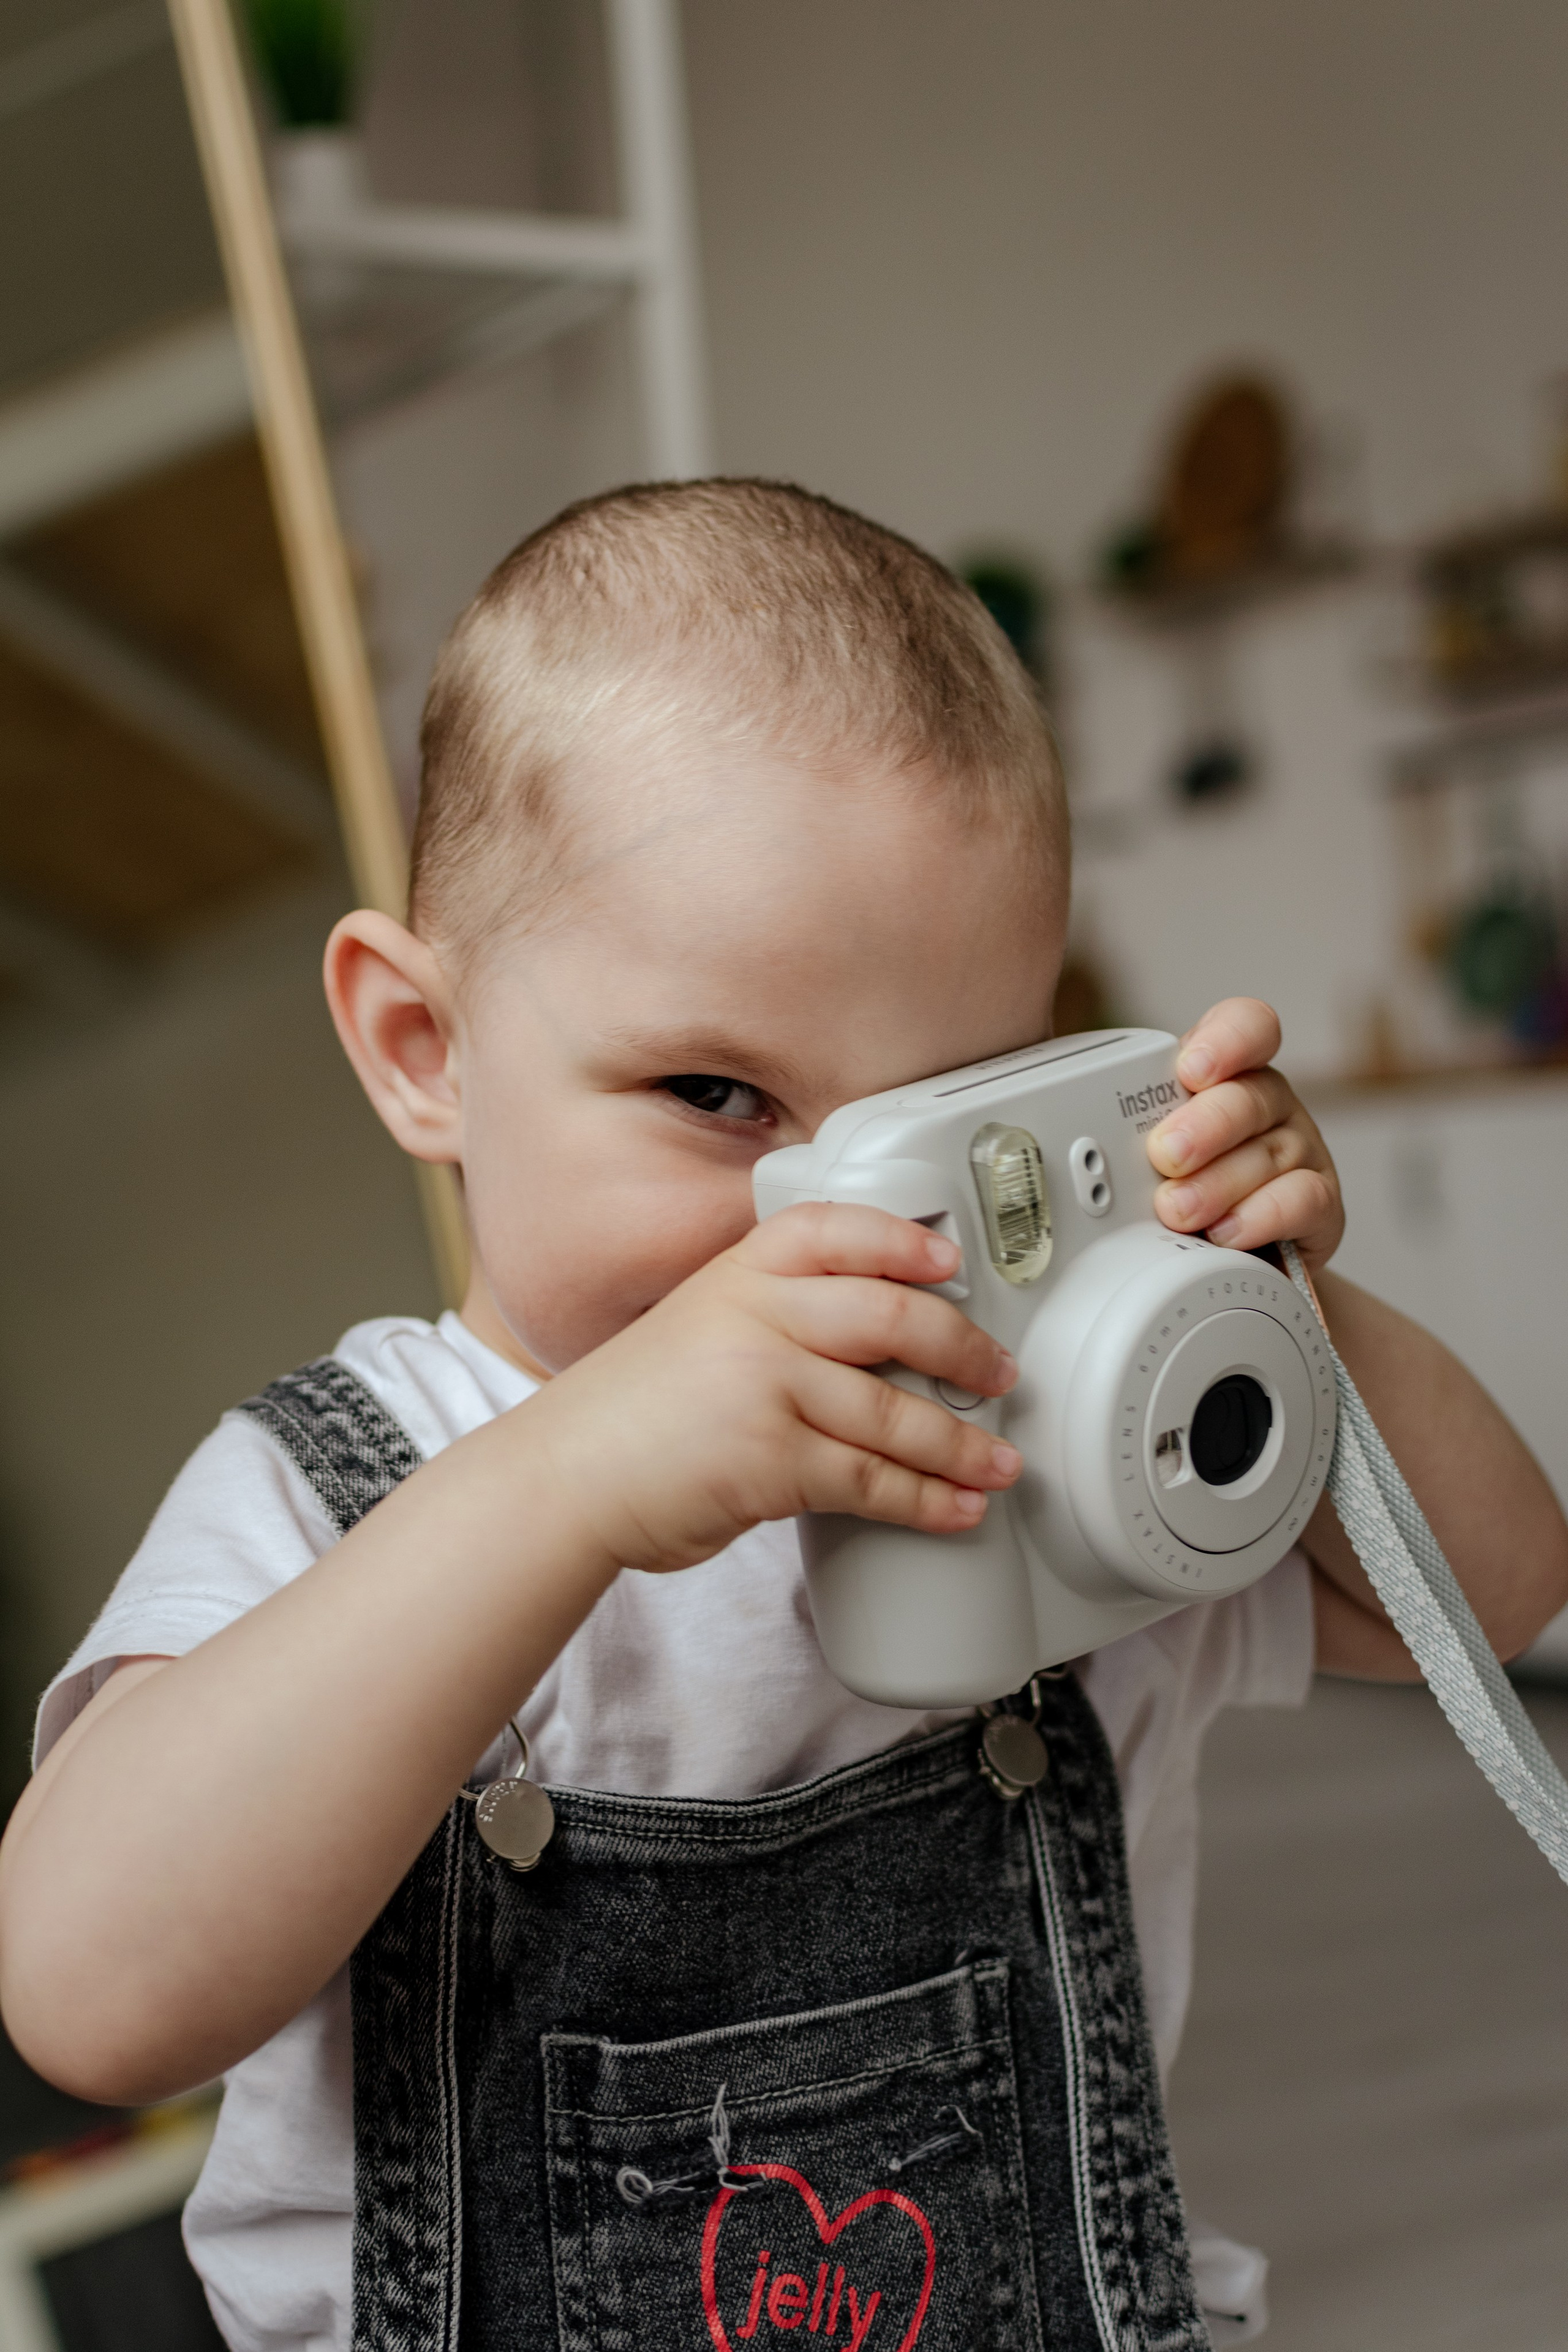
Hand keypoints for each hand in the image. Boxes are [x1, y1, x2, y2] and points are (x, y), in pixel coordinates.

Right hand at [528, 1204, 1022, 1572]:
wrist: (564, 1476)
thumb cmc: (632, 1415)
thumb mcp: (698, 1329)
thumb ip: (772, 1321)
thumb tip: (871, 1354)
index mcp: (738, 1274)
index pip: (834, 1230)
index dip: (902, 1240)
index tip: (951, 1262)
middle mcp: (756, 1316)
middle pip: (891, 1315)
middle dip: (965, 1349)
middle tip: (1002, 1374)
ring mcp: (765, 1385)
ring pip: (895, 1411)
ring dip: (963, 1444)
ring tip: (998, 1463)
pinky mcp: (770, 1459)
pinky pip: (870, 1480)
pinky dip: (925, 1500)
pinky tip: (955, 1509)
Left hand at [1145, 998, 1343, 1271]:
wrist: (1220, 1260)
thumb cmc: (1175, 1192)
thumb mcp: (1140, 1152)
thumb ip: (1120, 1130)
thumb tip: (1065, 1133)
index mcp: (1226, 1076)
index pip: (1247, 1027)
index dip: (1226, 1040)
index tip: (1191, 1069)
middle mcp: (1267, 1105)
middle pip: (1250, 1095)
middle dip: (1204, 1125)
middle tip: (1165, 1155)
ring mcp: (1299, 1151)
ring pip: (1272, 1151)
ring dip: (1217, 1183)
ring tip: (1176, 1210)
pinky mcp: (1319, 1204)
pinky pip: (1305, 1199)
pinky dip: (1261, 1217)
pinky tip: (1225, 1233)